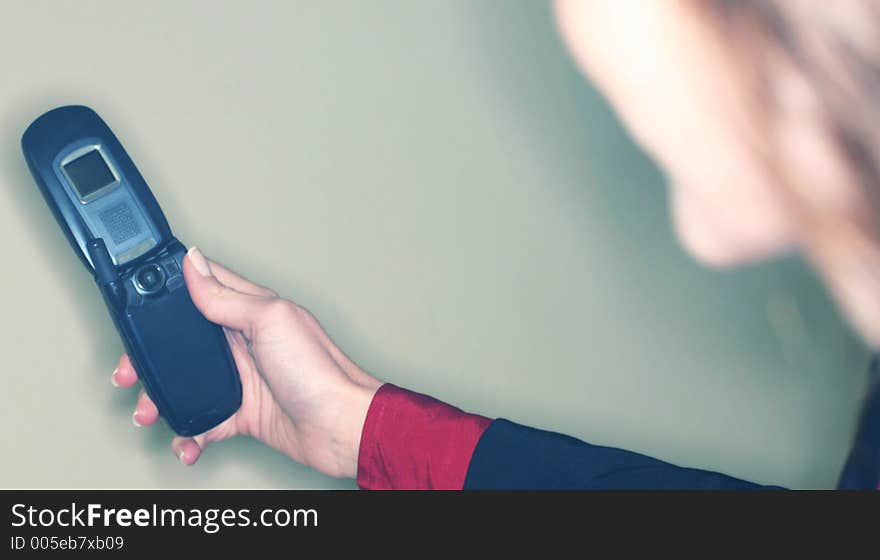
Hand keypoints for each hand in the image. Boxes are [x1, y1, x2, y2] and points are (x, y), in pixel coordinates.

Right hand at [111, 247, 381, 478]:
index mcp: (252, 310)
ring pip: (188, 384)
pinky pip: (205, 423)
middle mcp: (245, 341)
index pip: (203, 287)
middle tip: (129, 371)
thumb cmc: (320, 371)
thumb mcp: (270, 320)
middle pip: (184, 341)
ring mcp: (244, 378)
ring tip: (149, 412)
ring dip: (163, 399)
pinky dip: (191, 434)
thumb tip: (194, 262)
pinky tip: (188, 442)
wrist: (341, 428)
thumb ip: (227, 296)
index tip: (136, 297)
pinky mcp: (245, 413)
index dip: (169, 289)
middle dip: (151, 356)